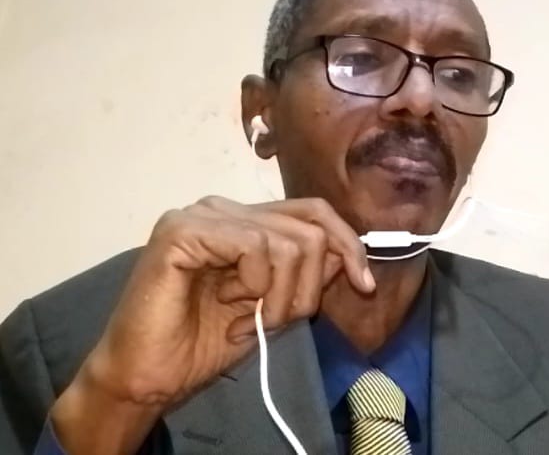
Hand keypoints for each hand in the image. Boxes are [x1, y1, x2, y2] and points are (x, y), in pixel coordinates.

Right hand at [50, 196, 373, 453]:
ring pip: (289, 241)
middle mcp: (225, 209)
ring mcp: (202, 214)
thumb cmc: (205, 342)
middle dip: (307, 288)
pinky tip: (228, 302)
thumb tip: (344, 254)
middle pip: (310, 228)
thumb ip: (305, 275)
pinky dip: (254, 284)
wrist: (148, 375)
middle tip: (276, 320)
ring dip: (281, 296)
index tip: (364, 285)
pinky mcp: (182, 229)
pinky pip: (254, 246)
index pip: (314, 211)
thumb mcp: (274, 306)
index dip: (347, 244)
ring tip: (249, 318)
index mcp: (245, 221)